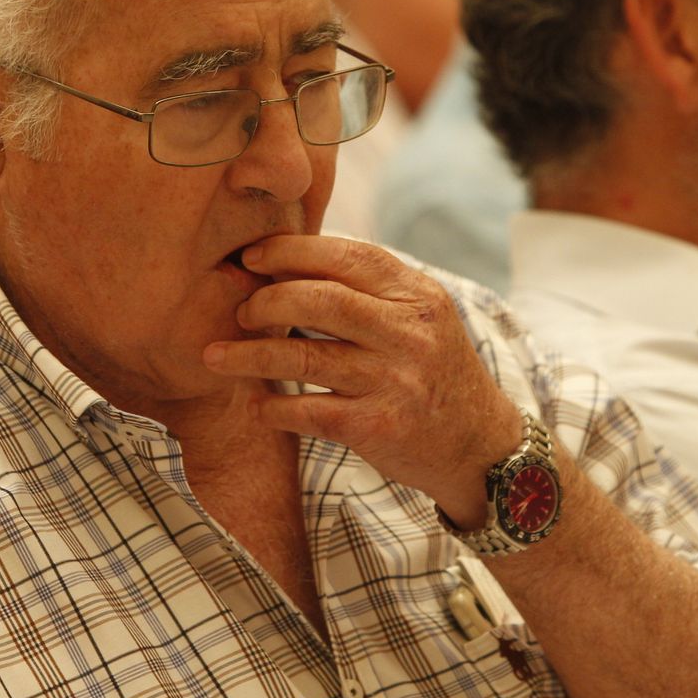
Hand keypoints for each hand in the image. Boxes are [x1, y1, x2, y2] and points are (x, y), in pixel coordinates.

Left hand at [200, 234, 520, 526]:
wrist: (480, 446)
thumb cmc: (433, 370)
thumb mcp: (420, 316)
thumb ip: (367, 289)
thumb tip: (286, 262)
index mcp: (417, 296)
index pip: (347, 258)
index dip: (291, 252)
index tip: (251, 257)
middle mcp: (409, 334)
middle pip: (321, 301)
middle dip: (267, 301)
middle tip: (239, 310)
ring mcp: (395, 382)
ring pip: (305, 357)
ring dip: (251, 356)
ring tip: (217, 356)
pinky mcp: (379, 428)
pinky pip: (309, 412)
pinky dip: (274, 408)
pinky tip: (256, 405)